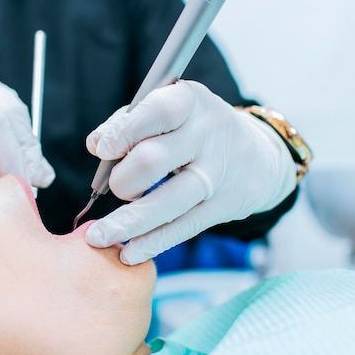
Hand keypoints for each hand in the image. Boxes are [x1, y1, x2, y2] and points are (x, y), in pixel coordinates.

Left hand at [84, 80, 295, 264]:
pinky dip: (151, 243)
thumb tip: (97, 144)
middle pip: (154, 160)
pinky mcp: (224, 207)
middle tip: (117, 187)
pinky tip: (128, 253)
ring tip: (97, 236)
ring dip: (126, 223)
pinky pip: (181, 228)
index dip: (125, 132)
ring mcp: (218, 174)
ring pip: (166, 203)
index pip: (158, 112)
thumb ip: (128, 122)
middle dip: (123, 179)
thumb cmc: (195, 131)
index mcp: (191, 102)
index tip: (104, 150)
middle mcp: (208, 135)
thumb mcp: (169, 112)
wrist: (258, 158)